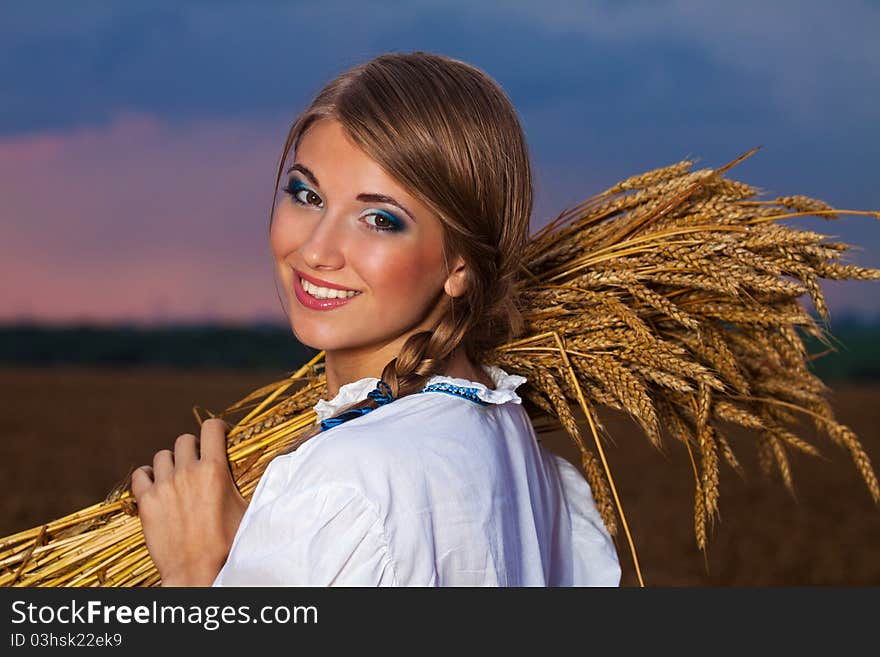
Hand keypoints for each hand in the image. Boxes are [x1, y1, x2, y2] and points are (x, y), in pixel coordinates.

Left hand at [131, 418, 247, 586]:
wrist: (196, 571)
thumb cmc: (226, 545)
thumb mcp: (246, 510)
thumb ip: (249, 486)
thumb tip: (274, 473)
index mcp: (214, 470)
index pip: (211, 427)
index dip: (216, 428)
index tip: (219, 436)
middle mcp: (187, 472)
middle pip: (185, 440)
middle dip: (194, 447)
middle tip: (198, 461)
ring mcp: (164, 486)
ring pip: (162, 455)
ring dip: (171, 462)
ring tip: (177, 475)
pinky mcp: (146, 502)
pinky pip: (139, 475)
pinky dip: (146, 475)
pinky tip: (154, 483)